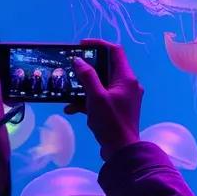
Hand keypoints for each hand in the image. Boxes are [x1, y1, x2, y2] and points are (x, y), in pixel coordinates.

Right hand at [66, 40, 141, 160]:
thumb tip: (79, 60)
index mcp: (127, 78)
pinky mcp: (117, 108)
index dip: (99, 44)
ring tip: (68, 94)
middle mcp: (128, 85)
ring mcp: (123, 97)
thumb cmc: (111, 122)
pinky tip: (71, 109)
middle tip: (71, 68)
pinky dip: (87, 101)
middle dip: (86, 70)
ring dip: (84, 89)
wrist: (122, 151)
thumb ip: (87, 77)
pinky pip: (101, 99)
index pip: (116, 51)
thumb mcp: (96, 97)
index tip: (81, 45)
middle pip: (106, 68)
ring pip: (101, 85)